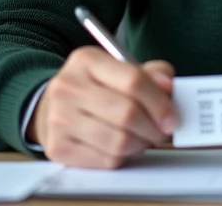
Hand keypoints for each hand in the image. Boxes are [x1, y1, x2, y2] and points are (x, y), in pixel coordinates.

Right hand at [30, 46, 176, 168]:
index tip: (172, 117)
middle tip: (162, 132)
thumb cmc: (93, 89)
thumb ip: (150, 74)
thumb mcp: (118, 70)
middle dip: (153, 128)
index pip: (133, 81)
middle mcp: (68, 87)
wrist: (49, 106)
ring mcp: (59, 119)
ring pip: (118, 142)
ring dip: (140, 145)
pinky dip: (122, 157)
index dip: (160, 103)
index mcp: (87, 60)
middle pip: (127, 114)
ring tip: (143, 139)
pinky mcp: (58, 148)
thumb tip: (169, 86)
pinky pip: (105, 160)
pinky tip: (122, 147)